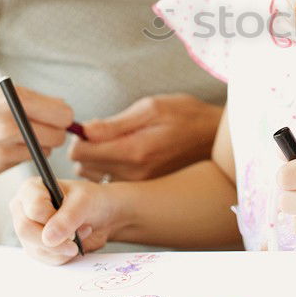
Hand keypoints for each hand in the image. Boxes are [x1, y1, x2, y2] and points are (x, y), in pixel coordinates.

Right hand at [0, 80, 72, 176]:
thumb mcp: (2, 90)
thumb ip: (36, 100)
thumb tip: (66, 113)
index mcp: (12, 102)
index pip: (63, 115)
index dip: (61, 114)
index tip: (55, 113)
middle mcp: (6, 128)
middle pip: (57, 137)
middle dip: (53, 131)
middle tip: (41, 124)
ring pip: (42, 152)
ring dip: (36, 144)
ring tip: (17, 133)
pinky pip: (21, 162)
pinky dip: (17, 154)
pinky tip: (1, 144)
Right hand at [10, 177, 117, 264]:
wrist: (103, 215)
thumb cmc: (92, 200)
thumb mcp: (85, 201)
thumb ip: (68, 217)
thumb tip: (48, 238)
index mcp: (31, 189)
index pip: (33, 208)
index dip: (52, 219)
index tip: (71, 222)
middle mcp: (23, 209)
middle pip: (26, 230)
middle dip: (55, 238)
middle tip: (75, 238)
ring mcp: (28, 230)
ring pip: (36, 248)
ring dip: (63, 247)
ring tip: (80, 235)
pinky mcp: (35, 247)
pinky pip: (45, 259)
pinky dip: (63, 255)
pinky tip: (74, 244)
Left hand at [69, 94, 222, 181]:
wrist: (215, 138)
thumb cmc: (185, 116)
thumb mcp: (152, 108)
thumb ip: (115, 123)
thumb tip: (85, 130)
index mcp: (133, 150)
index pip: (80, 153)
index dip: (80, 138)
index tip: (91, 128)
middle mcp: (133, 173)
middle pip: (83, 167)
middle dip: (87, 149)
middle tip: (105, 134)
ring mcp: (139, 184)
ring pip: (96, 176)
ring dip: (98, 161)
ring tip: (117, 144)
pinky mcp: (143, 188)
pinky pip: (112, 182)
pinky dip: (111, 169)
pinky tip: (127, 155)